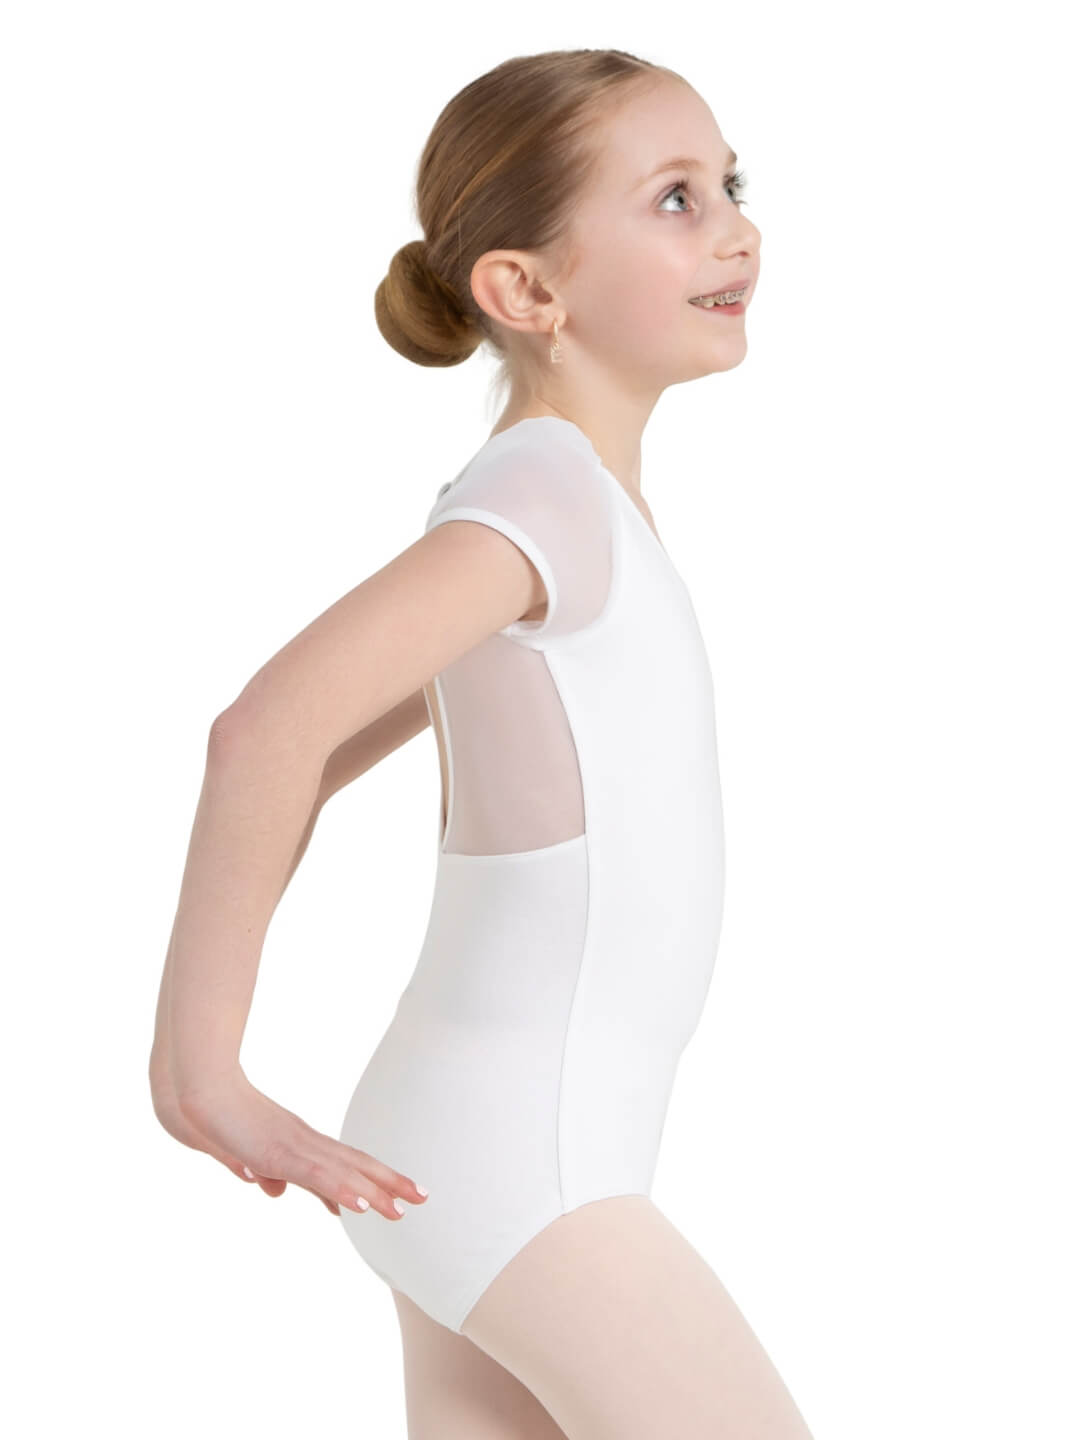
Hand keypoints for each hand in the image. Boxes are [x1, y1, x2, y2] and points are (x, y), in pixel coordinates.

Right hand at [151, 1067, 428, 1221]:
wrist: (199, 1091)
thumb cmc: (220, 1116)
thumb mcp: (244, 1153)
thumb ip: (261, 1172)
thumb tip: (274, 1191)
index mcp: (298, 1143)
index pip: (344, 1162)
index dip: (372, 1176)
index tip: (396, 1192)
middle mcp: (303, 1143)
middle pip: (355, 1164)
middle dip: (389, 1182)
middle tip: (422, 1197)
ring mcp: (293, 1148)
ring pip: (343, 1173)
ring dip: (374, 1191)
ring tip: (401, 1210)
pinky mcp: (277, 1154)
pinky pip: (315, 1175)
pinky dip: (340, 1190)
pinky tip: (360, 1205)